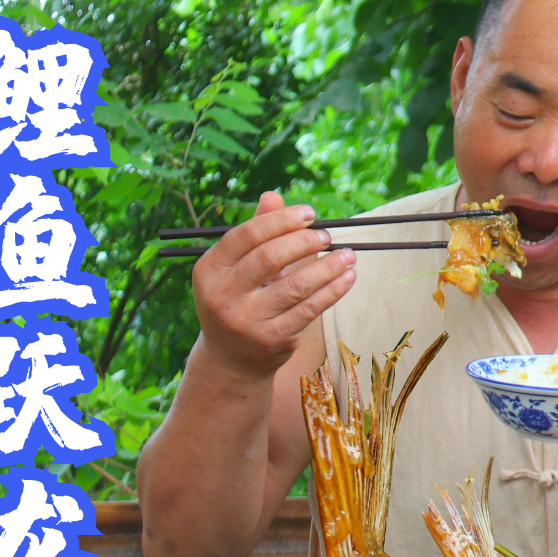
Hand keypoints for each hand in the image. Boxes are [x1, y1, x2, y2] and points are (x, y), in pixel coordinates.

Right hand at [191, 191, 355, 378]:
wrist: (231, 360)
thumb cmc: (238, 301)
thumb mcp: (236, 269)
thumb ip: (255, 233)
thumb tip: (273, 196)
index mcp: (209, 269)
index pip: (246, 235)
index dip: (281, 220)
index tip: (309, 213)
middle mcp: (222, 295)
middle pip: (270, 257)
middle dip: (305, 241)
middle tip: (327, 236)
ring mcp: (246, 320)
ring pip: (296, 285)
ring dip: (328, 266)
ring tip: (348, 255)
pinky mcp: (272, 338)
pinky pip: (310, 309)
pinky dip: (333, 290)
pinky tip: (347, 277)